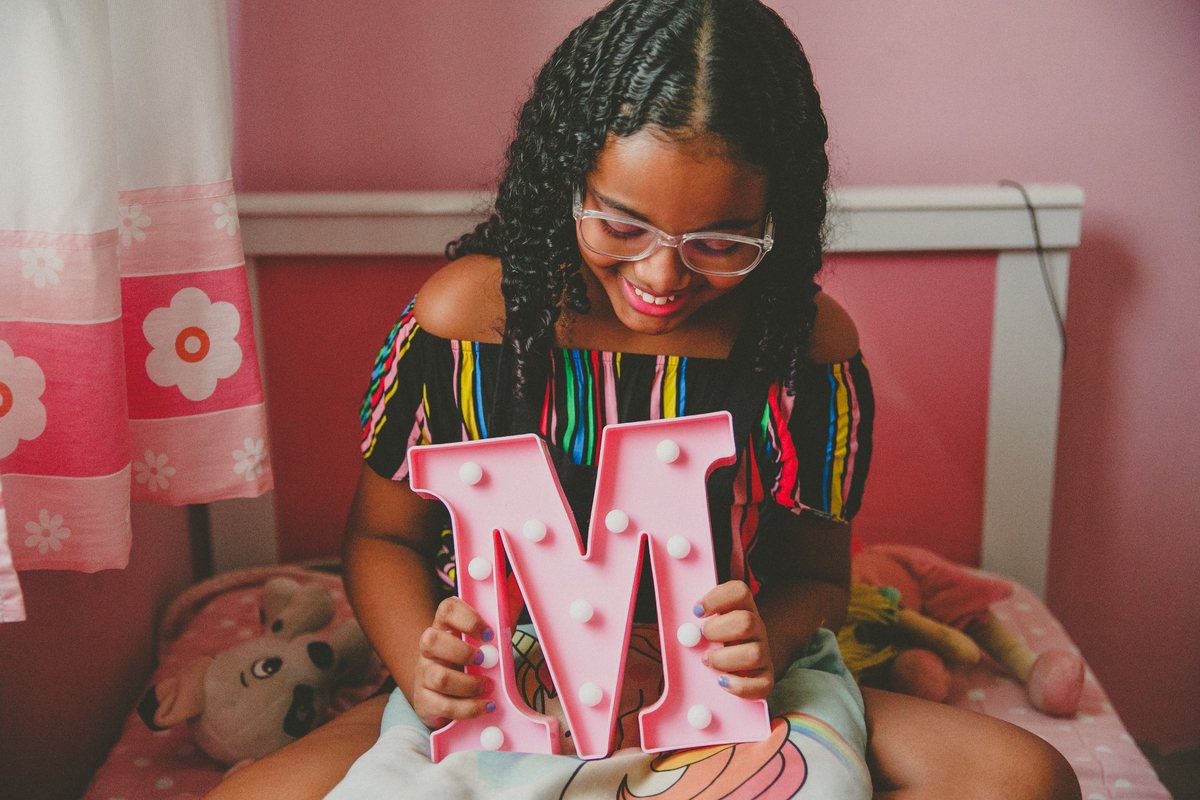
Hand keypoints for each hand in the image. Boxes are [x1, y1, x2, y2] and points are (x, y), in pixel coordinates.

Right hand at [412, 596, 495, 728]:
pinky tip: (484, 706)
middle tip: (485, 661)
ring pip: (439, 677)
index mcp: (445, 626)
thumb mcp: (489, 637)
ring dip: (470, 685)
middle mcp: (429, 648)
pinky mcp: (425, 701)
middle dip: (462, 651)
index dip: (469, 619)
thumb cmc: (472, 660)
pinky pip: (443, 706)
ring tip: (488, 687)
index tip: (490, 634)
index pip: (447, 609)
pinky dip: (469, 708)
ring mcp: (423, 674)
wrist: (446, 694)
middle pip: (431, 640)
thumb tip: (519, 587)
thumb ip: (503, 612)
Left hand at [694, 581, 774, 699]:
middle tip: (702, 637)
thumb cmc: (719, 640)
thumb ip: (695, 621)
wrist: (745, 664)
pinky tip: (722, 681)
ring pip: (754, 654)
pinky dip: (739, 686)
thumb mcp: (710, 623)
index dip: (717, 598)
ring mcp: (763, 653)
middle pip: (746, 622)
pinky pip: (761, 684)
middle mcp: (757, 628)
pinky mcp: (765, 678)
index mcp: (743, 608)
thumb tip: (683, 630)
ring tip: (707, 660)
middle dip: (717, 631)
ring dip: (724, 659)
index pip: (739, 592)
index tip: (697, 611)